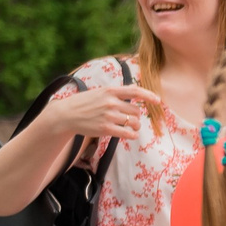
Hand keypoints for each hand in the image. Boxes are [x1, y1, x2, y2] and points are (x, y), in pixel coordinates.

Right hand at [45, 83, 160, 166]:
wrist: (66, 114)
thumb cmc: (84, 103)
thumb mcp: (99, 92)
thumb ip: (116, 93)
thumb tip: (135, 90)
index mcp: (109, 91)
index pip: (135, 91)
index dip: (149, 95)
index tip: (158, 101)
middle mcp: (110, 102)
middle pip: (136, 111)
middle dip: (136, 116)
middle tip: (132, 119)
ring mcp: (108, 116)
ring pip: (134, 122)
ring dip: (135, 126)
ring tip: (131, 127)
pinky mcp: (106, 128)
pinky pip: (128, 133)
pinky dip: (132, 135)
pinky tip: (130, 134)